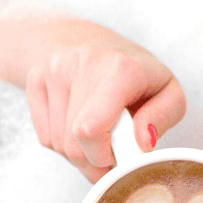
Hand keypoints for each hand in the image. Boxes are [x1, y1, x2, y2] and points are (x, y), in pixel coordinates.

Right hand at [25, 28, 184, 181]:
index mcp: (120, 68)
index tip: (117, 158)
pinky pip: (44, 136)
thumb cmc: (134, 72)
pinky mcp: (35, 79)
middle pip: (72, 144)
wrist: (90, 40)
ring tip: (96, 135)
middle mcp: (82, 63)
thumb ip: (163, 117)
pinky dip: (61, 143)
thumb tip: (142, 142)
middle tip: (111, 154)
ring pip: (57, 144)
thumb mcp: (167, 90)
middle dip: (93, 162)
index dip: (102, 157)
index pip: (91, 130)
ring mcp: (53, 70)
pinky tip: (76, 125)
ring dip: (78, 153)